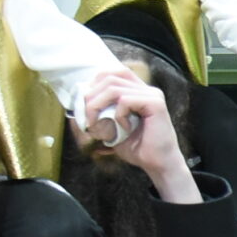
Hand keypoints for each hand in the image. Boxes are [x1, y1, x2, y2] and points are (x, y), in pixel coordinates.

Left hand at [82, 71, 195, 200]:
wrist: (158, 164)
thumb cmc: (137, 148)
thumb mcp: (112, 127)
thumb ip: (101, 112)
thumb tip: (78, 103)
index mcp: (139, 91)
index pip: (113, 73)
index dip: (95, 83)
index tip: (85, 104)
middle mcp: (147, 89)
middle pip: (110, 77)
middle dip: (92, 96)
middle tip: (86, 117)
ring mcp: (152, 95)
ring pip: (114, 88)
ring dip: (98, 106)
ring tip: (96, 124)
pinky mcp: (155, 104)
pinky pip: (126, 100)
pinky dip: (118, 115)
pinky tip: (124, 128)